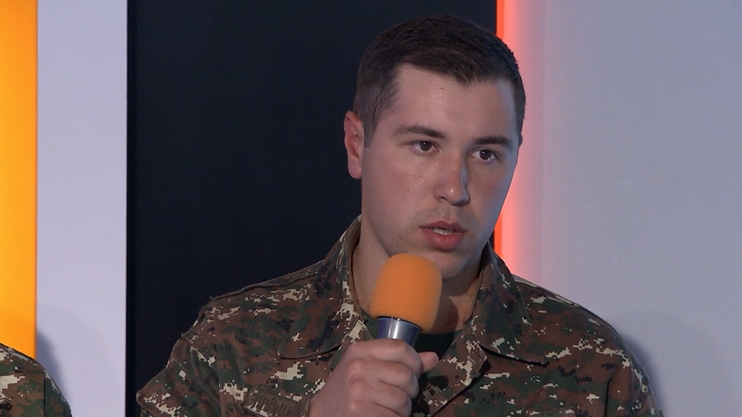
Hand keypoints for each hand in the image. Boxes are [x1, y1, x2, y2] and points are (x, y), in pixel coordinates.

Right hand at [309, 339, 438, 416]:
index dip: (415, 361)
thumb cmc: (349, 387)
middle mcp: (359, 368)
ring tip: (389, 407)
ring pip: (403, 400)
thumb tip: (433, 357)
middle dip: (410, 390)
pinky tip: (382, 415)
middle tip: (400, 395)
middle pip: (406, 376)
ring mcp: (359, 391)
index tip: (413, 371)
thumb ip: (399, 361)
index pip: (401, 348)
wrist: (322, 412)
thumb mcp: (368, 367)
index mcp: (360, 351)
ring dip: (403, 409)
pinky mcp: (361, 411)